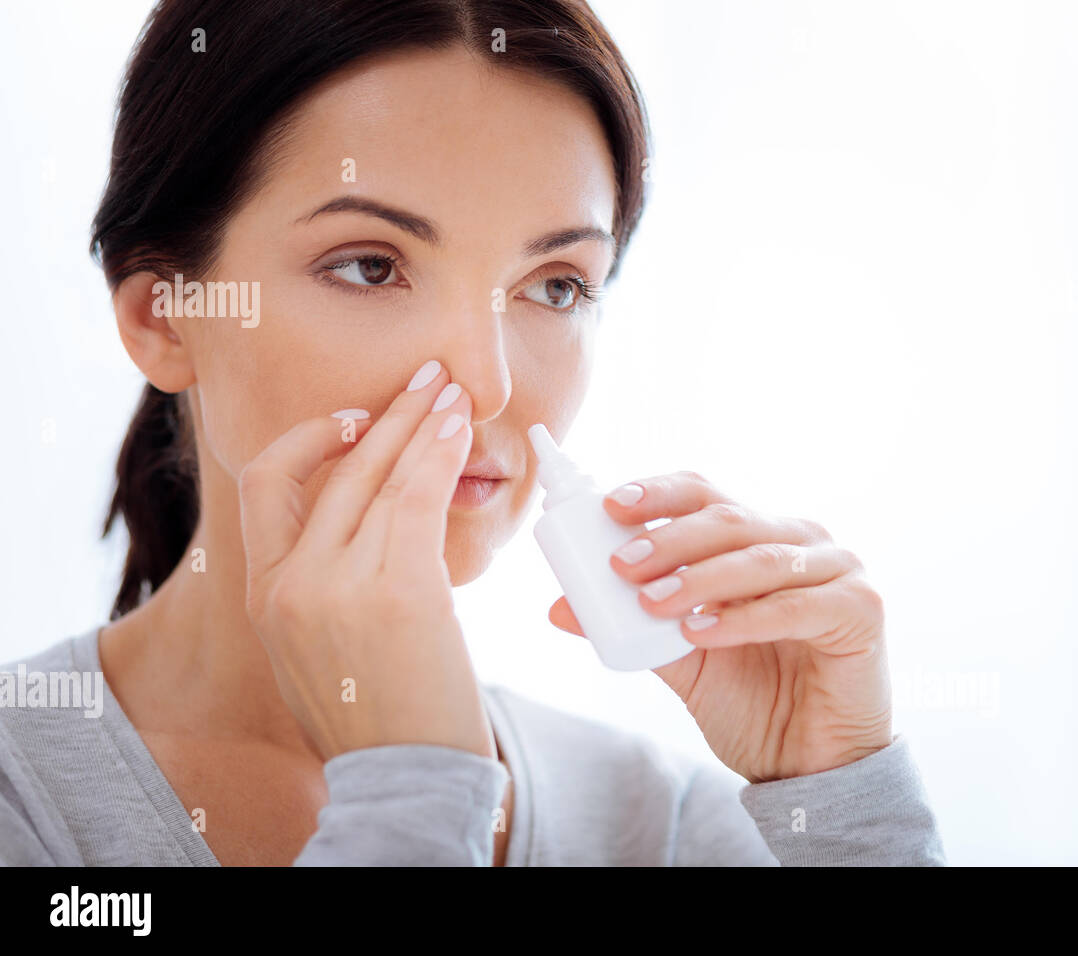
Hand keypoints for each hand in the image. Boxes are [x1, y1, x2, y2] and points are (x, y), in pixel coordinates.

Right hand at [237, 359, 493, 762]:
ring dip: (421, 421)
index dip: (310, 440)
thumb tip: (356, 534)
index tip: (354, 420)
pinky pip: (419, 498)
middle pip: (335, 469)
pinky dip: (441, 453)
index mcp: (267, 595)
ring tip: (450, 389)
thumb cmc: (374, 717)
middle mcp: (294, 581)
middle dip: (385, 415)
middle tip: (422, 378)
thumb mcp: (313, 651)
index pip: (266, 486)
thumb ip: (318, 588)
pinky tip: (459, 427)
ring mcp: (342, 584)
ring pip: (382, 474)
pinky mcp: (401, 590)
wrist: (407, 778)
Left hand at [548, 470, 891, 783]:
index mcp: (757, 537)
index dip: (659, 493)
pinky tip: (701, 630)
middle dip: (669, 538)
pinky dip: (744, 617)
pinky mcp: (862, 608)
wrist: (810, 767)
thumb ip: (630, 629)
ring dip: (700, 577)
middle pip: (728, 518)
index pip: (705, 494)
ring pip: (759, 557)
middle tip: (621, 565)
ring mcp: (838, 569)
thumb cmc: (753, 701)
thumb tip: (560, 607)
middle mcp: (800, 541)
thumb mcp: (681, 660)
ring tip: (652, 601)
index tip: (610, 505)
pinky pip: (796, 605)